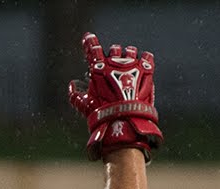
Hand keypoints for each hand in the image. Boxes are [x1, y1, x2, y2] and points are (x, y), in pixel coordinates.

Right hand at [67, 33, 161, 160]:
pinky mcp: (146, 70)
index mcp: (98, 69)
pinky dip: (145, 59)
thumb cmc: (103, 114)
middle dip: (113, 55)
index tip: (88, 37)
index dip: (89, 42)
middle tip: (114, 62)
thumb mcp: (85, 106)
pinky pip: (147, 57)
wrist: (125, 119)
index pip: (92, 49)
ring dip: (128, 55)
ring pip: (130, 51)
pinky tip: (144, 62)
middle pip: (114, 50)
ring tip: (129, 62)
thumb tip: (72, 86)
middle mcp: (115, 62)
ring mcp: (131, 64)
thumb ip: (76, 96)